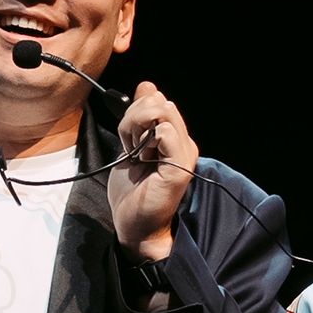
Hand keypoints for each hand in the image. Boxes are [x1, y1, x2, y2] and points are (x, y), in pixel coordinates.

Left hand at [108, 81, 196, 257]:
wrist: (134, 227)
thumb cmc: (132, 194)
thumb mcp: (130, 145)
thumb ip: (138, 117)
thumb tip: (147, 85)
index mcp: (174, 138)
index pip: (158, 99)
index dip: (135, 112)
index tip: (128, 138)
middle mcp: (183, 142)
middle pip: (159, 100)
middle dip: (133, 117)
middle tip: (130, 145)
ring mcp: (184, 153)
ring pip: (161, 110)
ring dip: (137, 128)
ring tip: (135, 152)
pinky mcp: (180, 166)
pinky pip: (164, 132)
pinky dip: (144, 142)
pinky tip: (141, 160)